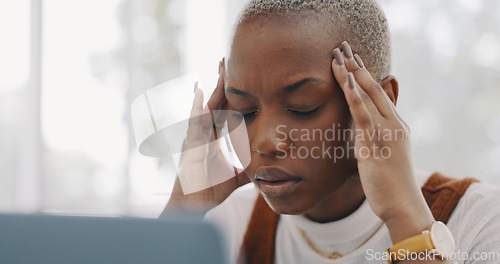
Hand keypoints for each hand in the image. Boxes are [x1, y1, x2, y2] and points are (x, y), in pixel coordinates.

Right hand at [162, 59, 249, 215]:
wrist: (194, 205)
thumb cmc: (209, 190)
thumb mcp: (236, 176)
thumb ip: (249, 168)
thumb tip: (267, 167)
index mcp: (212, 137)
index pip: (223, 111)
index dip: (230, 94)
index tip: (238, 76)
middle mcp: (202, 134)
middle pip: (214, 103)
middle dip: (222, 82)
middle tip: (228, 60)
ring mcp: (195, 138)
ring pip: (206, 107)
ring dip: (213, 88)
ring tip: (220, 68)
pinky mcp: (189, 147)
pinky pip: (194, 124)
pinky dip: (196, 108)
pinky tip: (200, 93)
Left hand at [331, 42, 434, 243]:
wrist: (402, 204)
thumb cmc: (391, 186)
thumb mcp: (382, 157)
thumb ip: (372, 141)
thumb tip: (361, 134)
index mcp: (396, 125)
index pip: (379, 94)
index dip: (365, 75)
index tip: (353, 59)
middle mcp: (394, 123)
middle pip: (374, 88)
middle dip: (357, 67)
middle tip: (343, 48)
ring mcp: (387, 131)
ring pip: (368, 96)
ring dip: (352, 74)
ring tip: (339, 55)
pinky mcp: (377, 142)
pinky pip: (364, 113)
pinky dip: (355, 96)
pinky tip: (347, 81)